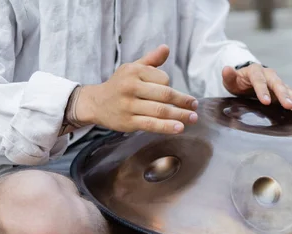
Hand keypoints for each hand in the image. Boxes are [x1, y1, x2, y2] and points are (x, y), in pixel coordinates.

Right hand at [73, 45, 197, 133]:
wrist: (96, 103)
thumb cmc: (119, 84)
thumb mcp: (132, 68)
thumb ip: (151, 60)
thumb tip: (166, 48)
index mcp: (134, 72)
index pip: (163, 79)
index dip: (172, 87)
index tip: (177, 95)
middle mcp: (130, 87)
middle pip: (164, 94)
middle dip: (183, 101)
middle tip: (195, 106)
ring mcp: (129, 105)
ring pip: (160, 111)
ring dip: (180, 115)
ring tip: (193, 118)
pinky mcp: (128, 122)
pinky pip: (151, 124)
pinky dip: (167, 127)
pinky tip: (179, 128)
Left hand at [222, 63, 291, 112]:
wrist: (246, 82)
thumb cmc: (237, 82)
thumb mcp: (231, 80)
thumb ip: (229, 76)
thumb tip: (226, 69)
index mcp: (254, 71)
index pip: (259, 80)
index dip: (262, 90)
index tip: (265, 102)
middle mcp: (268, 74)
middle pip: (277, 83)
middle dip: (283, 94)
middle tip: (288, 106)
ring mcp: (276, 82)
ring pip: (286, 89)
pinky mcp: (281, 90)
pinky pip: (290, 94)